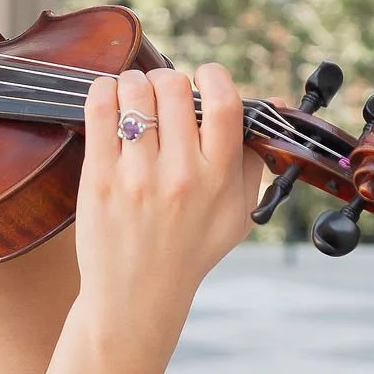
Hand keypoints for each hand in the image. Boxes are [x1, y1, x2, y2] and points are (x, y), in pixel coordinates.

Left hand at [77, 64, 267, 308]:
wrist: (137, 297)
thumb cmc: (189, 252)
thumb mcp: (237, 215)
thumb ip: (252, 161)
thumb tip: (273, 105)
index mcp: (218, 179)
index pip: (225, 104)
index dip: (214, 76)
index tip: (204, 77)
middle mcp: (180, 175)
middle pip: (175, 88)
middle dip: (168, 79)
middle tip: (162, 92)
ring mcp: (137, 176)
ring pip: (135, 94)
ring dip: (134, 83)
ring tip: (134, 95)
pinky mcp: (100, 179)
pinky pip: (99, 112)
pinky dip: (104, 92)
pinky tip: (109, 96)